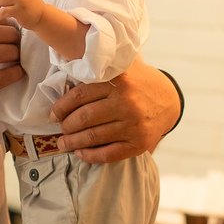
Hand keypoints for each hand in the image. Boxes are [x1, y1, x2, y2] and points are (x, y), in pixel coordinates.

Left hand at [50, 58, 179, 162]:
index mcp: (119, 80)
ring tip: (64, 143)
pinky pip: (108, 154)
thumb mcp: (124, 67)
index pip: (80, 95)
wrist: (170, 101)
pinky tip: (81, 153)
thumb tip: (65, 67)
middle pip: (84, 117)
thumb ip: (101, 67)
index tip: (54, 114)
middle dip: (66, 126)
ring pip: (93, 137)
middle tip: (60, 130)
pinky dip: (90, 155)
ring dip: (73, 142)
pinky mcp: (139, 143)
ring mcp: (134, 124)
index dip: (62, 107)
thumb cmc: (139, 84)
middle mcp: (127, 102)